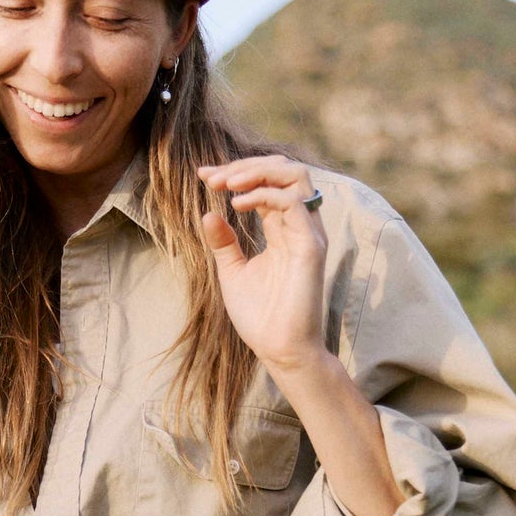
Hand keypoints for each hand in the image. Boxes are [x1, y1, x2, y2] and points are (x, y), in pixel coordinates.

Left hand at [197, 156, 328, 374]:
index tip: (203, 176)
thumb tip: (207, 214)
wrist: (280, 350)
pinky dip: (263, 195)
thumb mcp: (232, 272)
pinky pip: (292, 203)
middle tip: (211, 177)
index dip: (235, 172)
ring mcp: (308, 233)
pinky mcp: (311, 247)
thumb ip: (224, 243)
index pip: (265, 183)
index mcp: (282, 229)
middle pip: (283, 170)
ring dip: (257, 171)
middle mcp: (299, 225)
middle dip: (244, 166)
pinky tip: (237, 205)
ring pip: (295, 176)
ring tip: (226, 183)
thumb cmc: (261, 317)